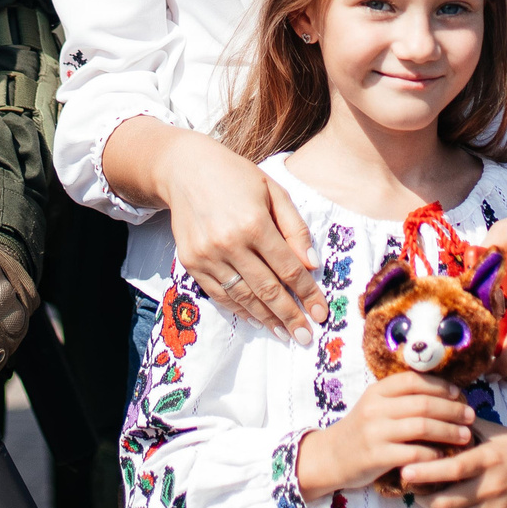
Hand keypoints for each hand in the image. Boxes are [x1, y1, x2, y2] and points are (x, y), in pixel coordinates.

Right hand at [161, 133, 323, 343]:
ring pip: (243, 297)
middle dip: (290, 316)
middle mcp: (229, 243)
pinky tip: (256, 318)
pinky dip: (240, 309)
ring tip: (284, 333)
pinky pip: (220, 294)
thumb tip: (312, 264)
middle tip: (306, 337)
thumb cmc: (236, 176)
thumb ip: (295, 227)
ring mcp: (207, 256)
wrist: (185, 170)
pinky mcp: (191, 263)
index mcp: (254, 222)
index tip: (322, 313)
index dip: (308, 294)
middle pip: (267, 289)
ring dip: (267, 319)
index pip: (288, 268)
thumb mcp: (273, 191)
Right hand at [293, 372, 473, 497]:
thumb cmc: (363, 430)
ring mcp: (375, 432)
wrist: (331, 456)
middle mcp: (375, 408)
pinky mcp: (377, 456)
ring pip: (421, 426)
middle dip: (452, 410)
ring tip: (465, 436)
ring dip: (448, 431)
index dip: (440, 386)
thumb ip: (401, 398)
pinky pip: (413, 453)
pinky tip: (444, 456)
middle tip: (470, 416)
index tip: (459, 394)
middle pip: (423, 403)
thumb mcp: (376, 406)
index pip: (414, 380)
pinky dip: (433, 454)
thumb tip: (444, 393)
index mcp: (377, 391)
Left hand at [400, 418, 506, 507]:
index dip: (426, 472)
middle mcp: (492, 487)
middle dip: (422, 497)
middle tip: (412, 487)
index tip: (405, 471)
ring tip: (426, 498)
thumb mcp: (497, 431)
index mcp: (489, 459)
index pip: (453, 469)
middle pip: (446, 502)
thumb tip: (438, 412)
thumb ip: (468, 425)